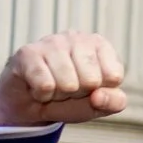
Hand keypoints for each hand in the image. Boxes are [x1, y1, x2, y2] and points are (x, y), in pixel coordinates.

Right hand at [0, 31, 130, 125]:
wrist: (29, 104)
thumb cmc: (70, 99)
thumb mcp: (99, 104)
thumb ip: (114, 102)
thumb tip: (98, 96)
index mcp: (100, 45)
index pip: (114, 77)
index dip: (100, 91)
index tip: (88, 88)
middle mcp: (77, 37)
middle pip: (91, 81)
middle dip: (79, 94)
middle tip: (66, 88)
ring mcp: (52, 41)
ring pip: (68, 84)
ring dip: (59, 95)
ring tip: (53, 86)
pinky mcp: (28, 52)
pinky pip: (45, 86)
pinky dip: (42, 95)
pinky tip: (37, 86)